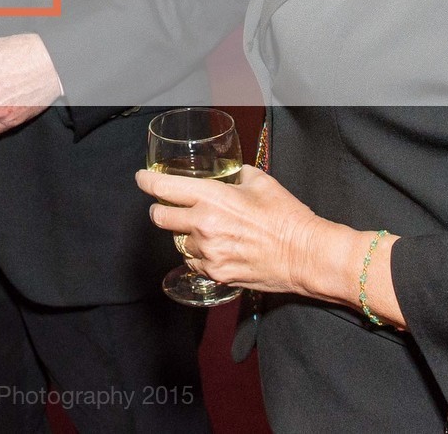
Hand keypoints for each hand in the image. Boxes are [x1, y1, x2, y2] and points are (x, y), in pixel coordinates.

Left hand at [135, 166, 334, 295]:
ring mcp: (208, 252)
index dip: (146, 181)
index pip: (162, 188)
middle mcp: (203, 225)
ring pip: (178, 242)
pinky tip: (216, 249)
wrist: (305, 255)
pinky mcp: (215, 273)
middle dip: (160, 210)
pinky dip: (199, 255)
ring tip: (207, 230)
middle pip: (159, 217)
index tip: (142, 178)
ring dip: (185, 235)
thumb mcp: (261, 183)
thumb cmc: (286, 217)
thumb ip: (238, 175)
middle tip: (168, 207)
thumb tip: (231, 174)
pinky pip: (193, 262)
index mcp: (211, 197)